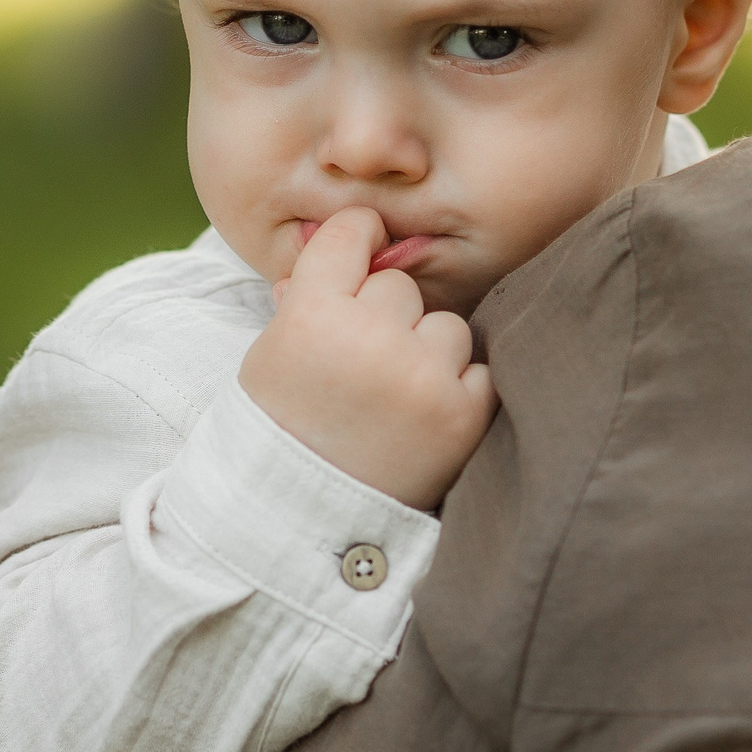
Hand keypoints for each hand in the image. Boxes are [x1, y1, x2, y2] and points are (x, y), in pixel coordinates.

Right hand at [238, 207, 497, 509]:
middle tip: (362, 364)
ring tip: (393, 397)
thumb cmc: (280, 428)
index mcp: (311, 314)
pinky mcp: (463, 415)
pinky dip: (457, 391)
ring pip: (446, 325)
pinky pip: (478, 371)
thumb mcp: (272, 354)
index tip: (364, 246)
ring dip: (427, 351)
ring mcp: (421, 377)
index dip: (359, 236)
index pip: (351, 234)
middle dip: (386, 315)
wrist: (304, 518)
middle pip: (400, 285)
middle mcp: (369, 337)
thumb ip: (308, 293)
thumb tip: (346, 238)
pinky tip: (422, 418)